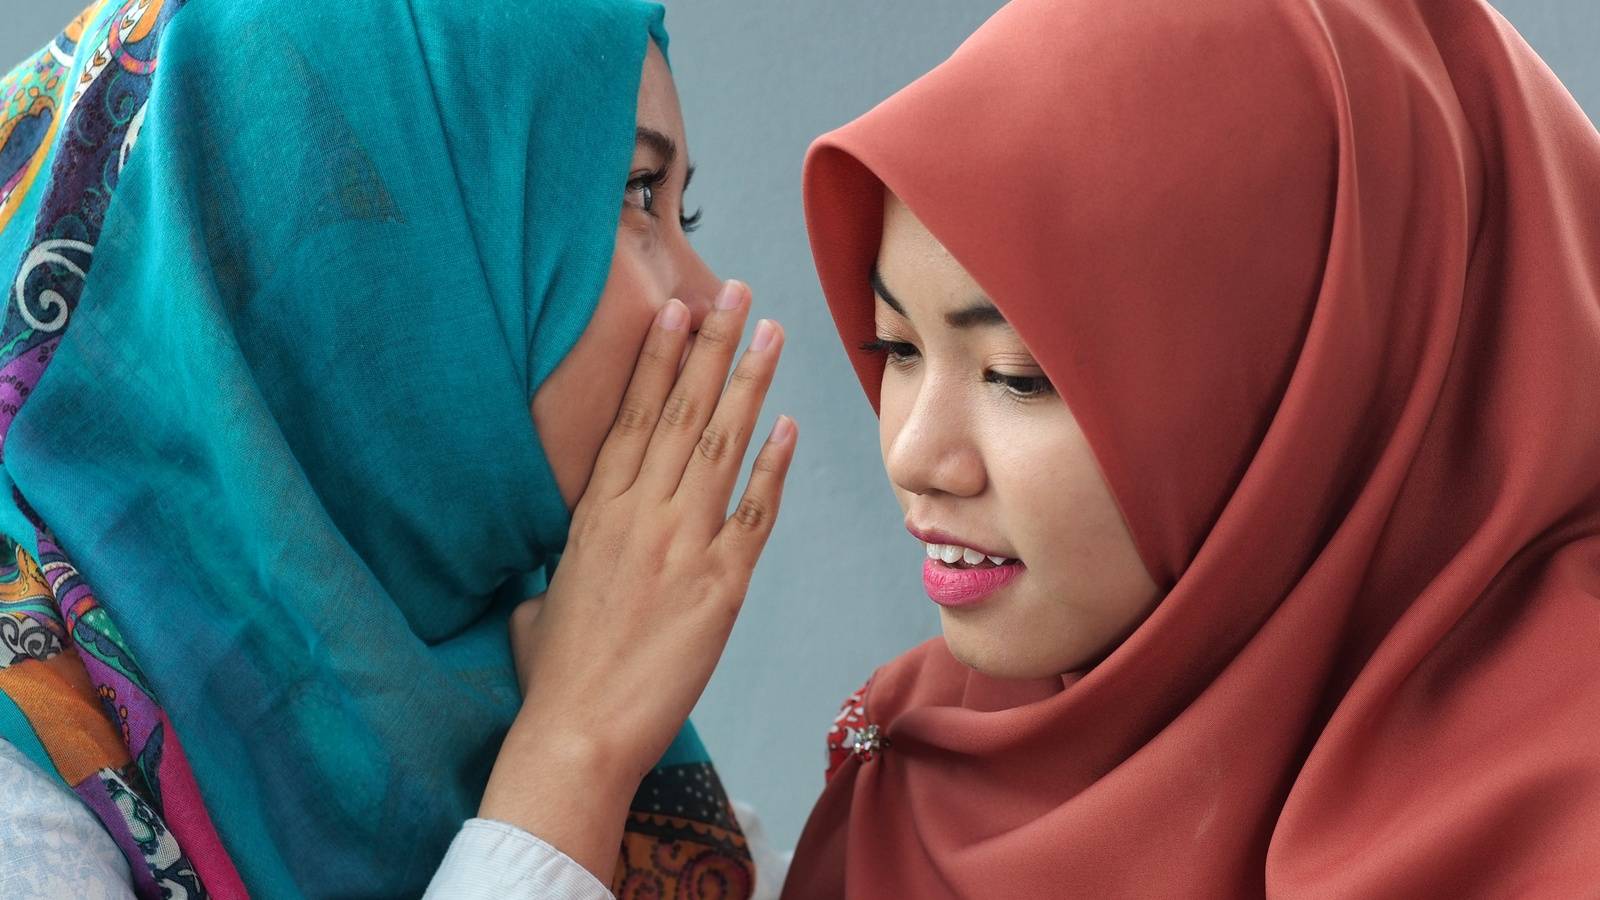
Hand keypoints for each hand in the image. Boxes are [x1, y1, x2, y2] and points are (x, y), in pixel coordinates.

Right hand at [480, 280, 794, 877]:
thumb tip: (555, 573)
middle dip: (710, 345)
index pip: (633, 416)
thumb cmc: (553, 675)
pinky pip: (753, 512)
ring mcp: (683, 544)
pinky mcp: (721, 585)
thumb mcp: (539, 604)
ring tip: (769, 332)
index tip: (675, 309)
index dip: (657, 358)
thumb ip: (559, 570)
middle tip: (735, 292)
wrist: (578, 732)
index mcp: (595, 512)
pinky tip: (788, 425)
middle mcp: (640, 514)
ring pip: (721, 445)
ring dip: (748, 383)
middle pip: (682, 411)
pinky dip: (773, 467)